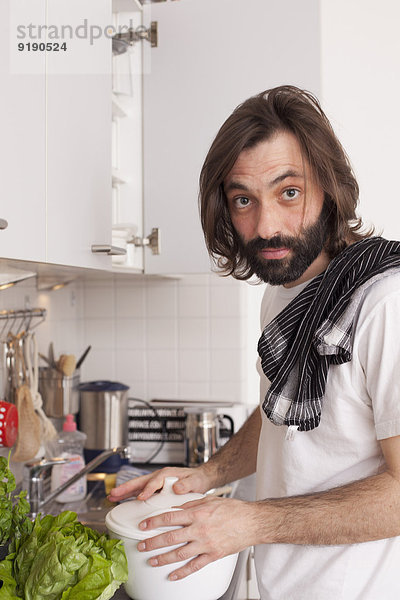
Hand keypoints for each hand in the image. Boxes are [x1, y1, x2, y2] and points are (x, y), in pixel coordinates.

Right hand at [107, 465, 212, 502]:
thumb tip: (177, 488)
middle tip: (113, 493)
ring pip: (137, 486)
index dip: (147, 489)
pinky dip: (130, 496)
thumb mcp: (195, 480)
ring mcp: (155, 483)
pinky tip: (123, 502)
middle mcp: (159, 477)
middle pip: (139, 481)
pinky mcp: (155, 489)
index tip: (141, 498)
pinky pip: (140, 492)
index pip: (154, 481)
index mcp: (167, 474)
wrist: (200, 479)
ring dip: (124, 492)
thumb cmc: (197, 479)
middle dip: (126, 487)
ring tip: (112, 497)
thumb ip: (187, 484)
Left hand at [137, 496, 258, 579]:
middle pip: (170, 537)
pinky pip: (195, 566)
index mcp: (198, 513)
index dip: (153, 521)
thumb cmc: (233, 510)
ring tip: (152, 561)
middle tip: (141, 545)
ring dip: (163, 558)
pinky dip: (183, 572)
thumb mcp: (210, 500)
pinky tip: (173, 575)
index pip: (169, 517)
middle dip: (153, 542)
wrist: (252, 522)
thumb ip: (191, 503)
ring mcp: (206, 544)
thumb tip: (175, 507)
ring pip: (179, 553)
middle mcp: (200, 529)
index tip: (143, 525)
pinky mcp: (213, 555)